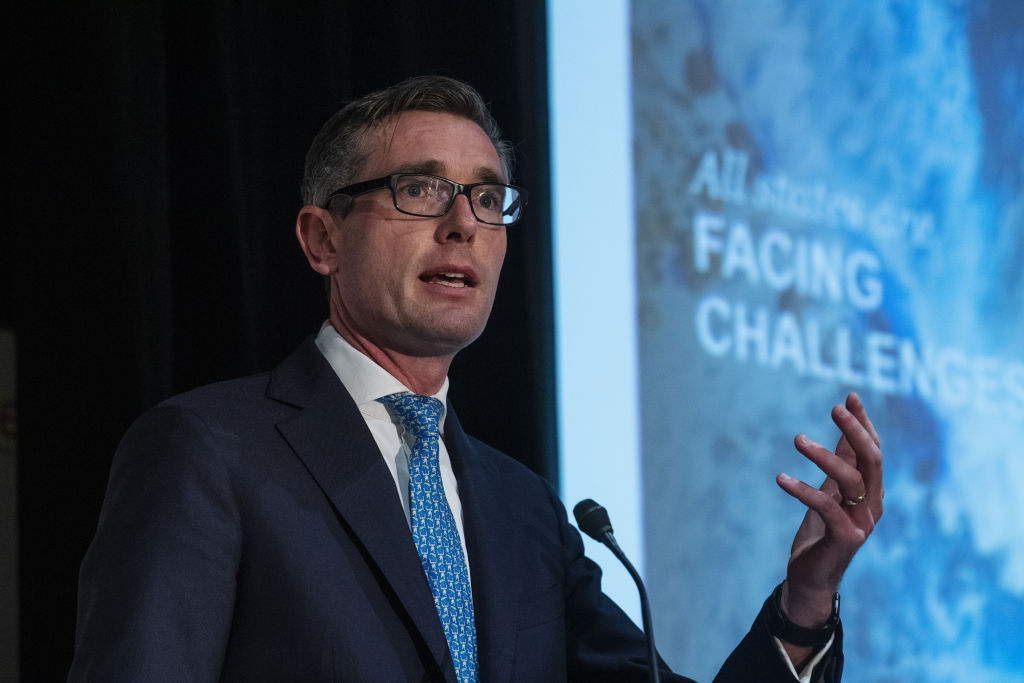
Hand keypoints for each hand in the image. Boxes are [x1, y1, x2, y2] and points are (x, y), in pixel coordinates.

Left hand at [775, 392, 882, 631]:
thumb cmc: (821, 533)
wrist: (811, 578)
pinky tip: (781, 478)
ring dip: (824, 456)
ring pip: (852, 480)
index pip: (874, 450)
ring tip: (797, 439)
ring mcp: (862, 522)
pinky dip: (804, 490)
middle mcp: (873, 505)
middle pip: (872, 461)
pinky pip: (827, 506)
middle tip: (834, 408)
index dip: (864, 423)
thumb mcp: (831, 492)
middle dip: (855, 431)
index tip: (850, 396)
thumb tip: (844, 433)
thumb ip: (841, 466)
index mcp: (872, 492)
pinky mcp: (846, 538)